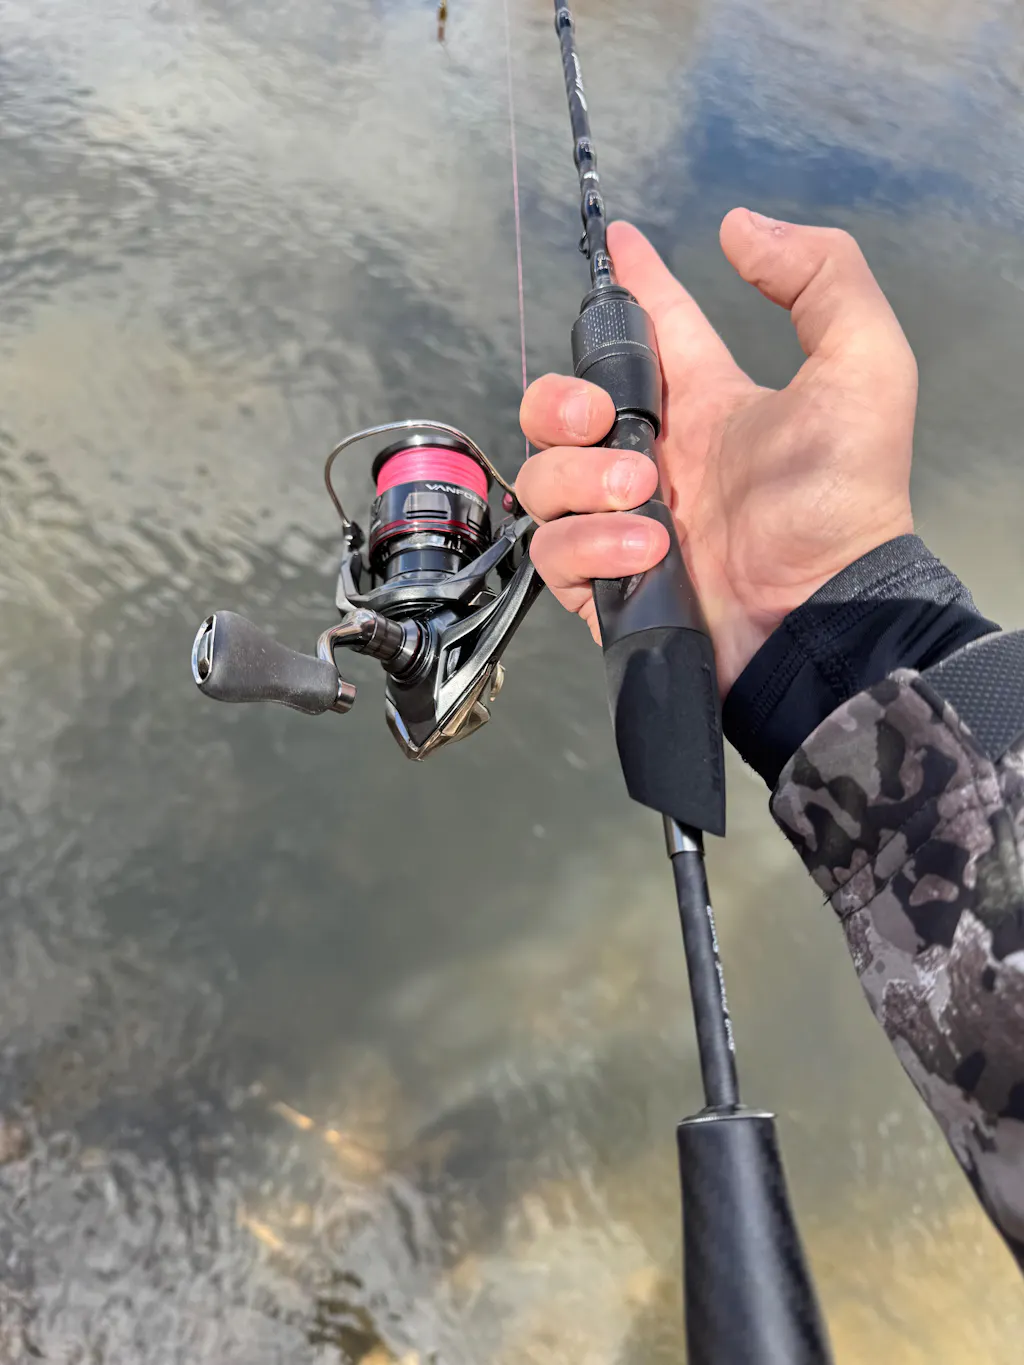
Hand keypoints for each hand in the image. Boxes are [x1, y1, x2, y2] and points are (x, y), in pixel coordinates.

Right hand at [516, 211, 916, 692]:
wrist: (823, 616)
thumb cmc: (841, 496)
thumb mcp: (862, 366)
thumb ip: (820, 277)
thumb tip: (736, 226)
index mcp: (706, 406)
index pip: (654, 331)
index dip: (632, 285)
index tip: (614, 241)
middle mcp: (655, 458)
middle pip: (559, 408)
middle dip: (560, 400)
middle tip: (602, 419)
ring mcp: (622, 523)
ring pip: (544, 478)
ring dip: (584, 478)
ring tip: (645, 494)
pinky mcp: (604, 584)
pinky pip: (553, 551)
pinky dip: (591, 545)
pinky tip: (646, 551)